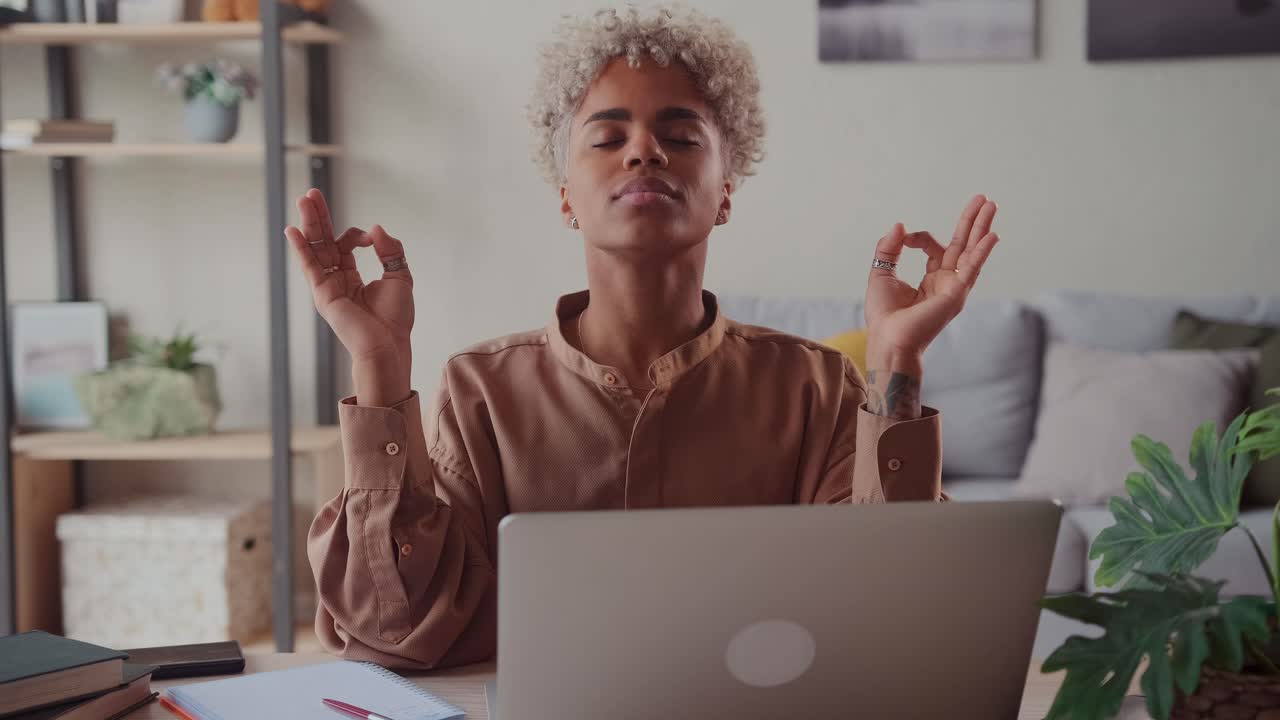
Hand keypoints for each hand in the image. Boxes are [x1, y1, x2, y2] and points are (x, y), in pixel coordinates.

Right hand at [285, 188, 413, 404]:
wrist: (389, 344)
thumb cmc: (395, 320)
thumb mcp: (399, 277)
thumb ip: (390, 251)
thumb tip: (376, 228)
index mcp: (353, 277)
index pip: (346, 245)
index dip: (358, 235)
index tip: (372, 238)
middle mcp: (337, 280)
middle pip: (324, 242)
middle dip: (319, 217)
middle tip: (311, 194)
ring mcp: (328, 287)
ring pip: (316, 249)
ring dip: (310, 224)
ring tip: (303, 200)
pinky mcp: (323, 294)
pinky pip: (310, 267)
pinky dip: (301, 248)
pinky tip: (292, 231)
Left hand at [864, 194, 999, 360]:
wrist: (888, 340)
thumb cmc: (884, 316)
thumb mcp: (881, 274)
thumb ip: (889, 249)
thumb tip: (899, 225)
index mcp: (930, 279)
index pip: (935, 247)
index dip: (920, 237)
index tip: (905, 238)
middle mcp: (946, 282)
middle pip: (963, 245)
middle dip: (972, 222)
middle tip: (983, 199)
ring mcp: (954, 288)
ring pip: (972, 252)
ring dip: (982, 229)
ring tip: (992, 205)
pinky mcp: (955, 294)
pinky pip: (972, 269)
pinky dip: (982, 252)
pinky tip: (992, 235)